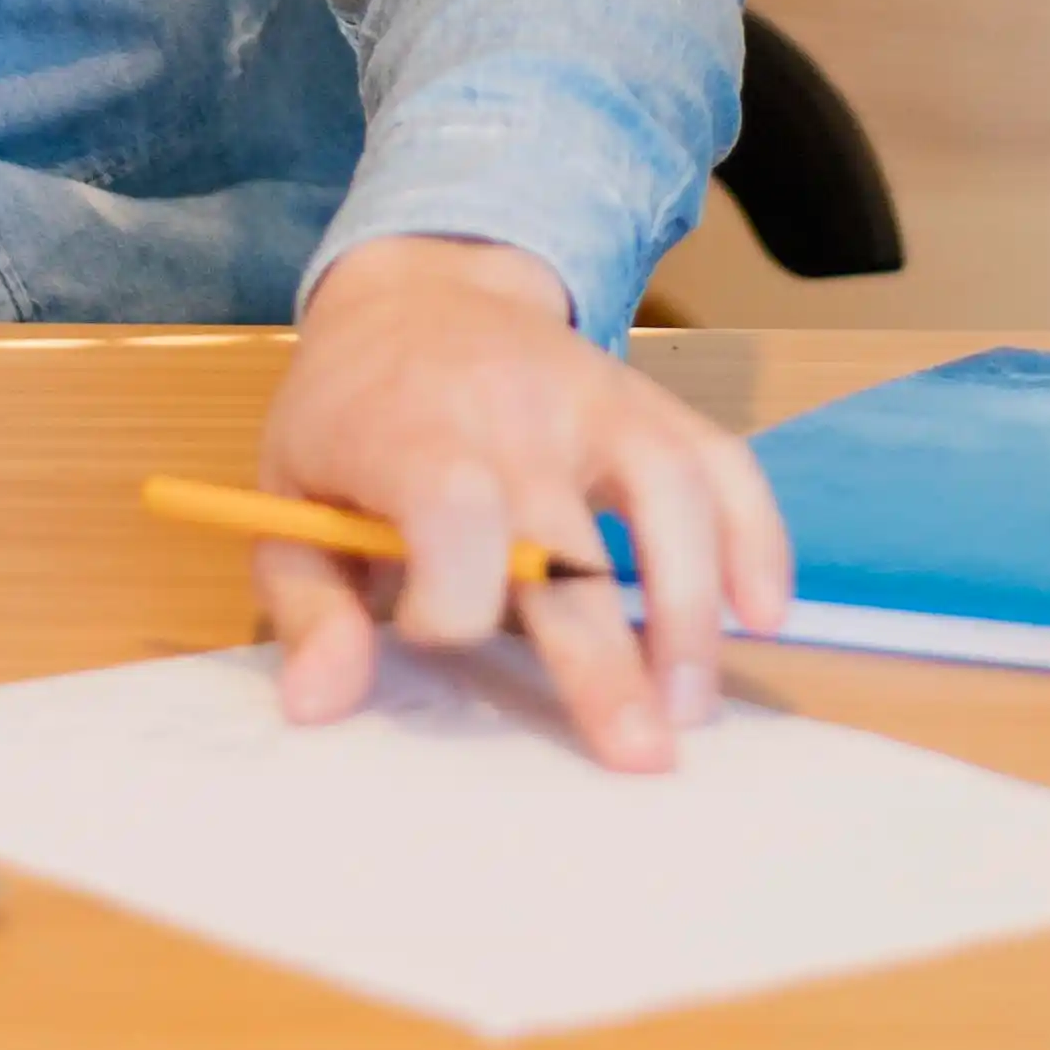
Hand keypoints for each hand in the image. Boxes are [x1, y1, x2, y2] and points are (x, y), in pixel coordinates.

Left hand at [252, 235, 791, 772]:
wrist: (420, 294)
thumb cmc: (348, 416)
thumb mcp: (288, 497)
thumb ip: (307, 606)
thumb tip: (318, 707)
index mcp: (413, 433)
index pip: (452, 509)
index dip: (454, 593)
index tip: (439, 637)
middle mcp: (516, 415)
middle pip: (572, 537)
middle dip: (607, 653)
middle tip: (640, 756)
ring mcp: (598, 401)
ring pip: (670, 493)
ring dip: (692, 606)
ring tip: (693, 707)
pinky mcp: (651, 403)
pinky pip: (722, 460)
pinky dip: (756, 535)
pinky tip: (761, 614)